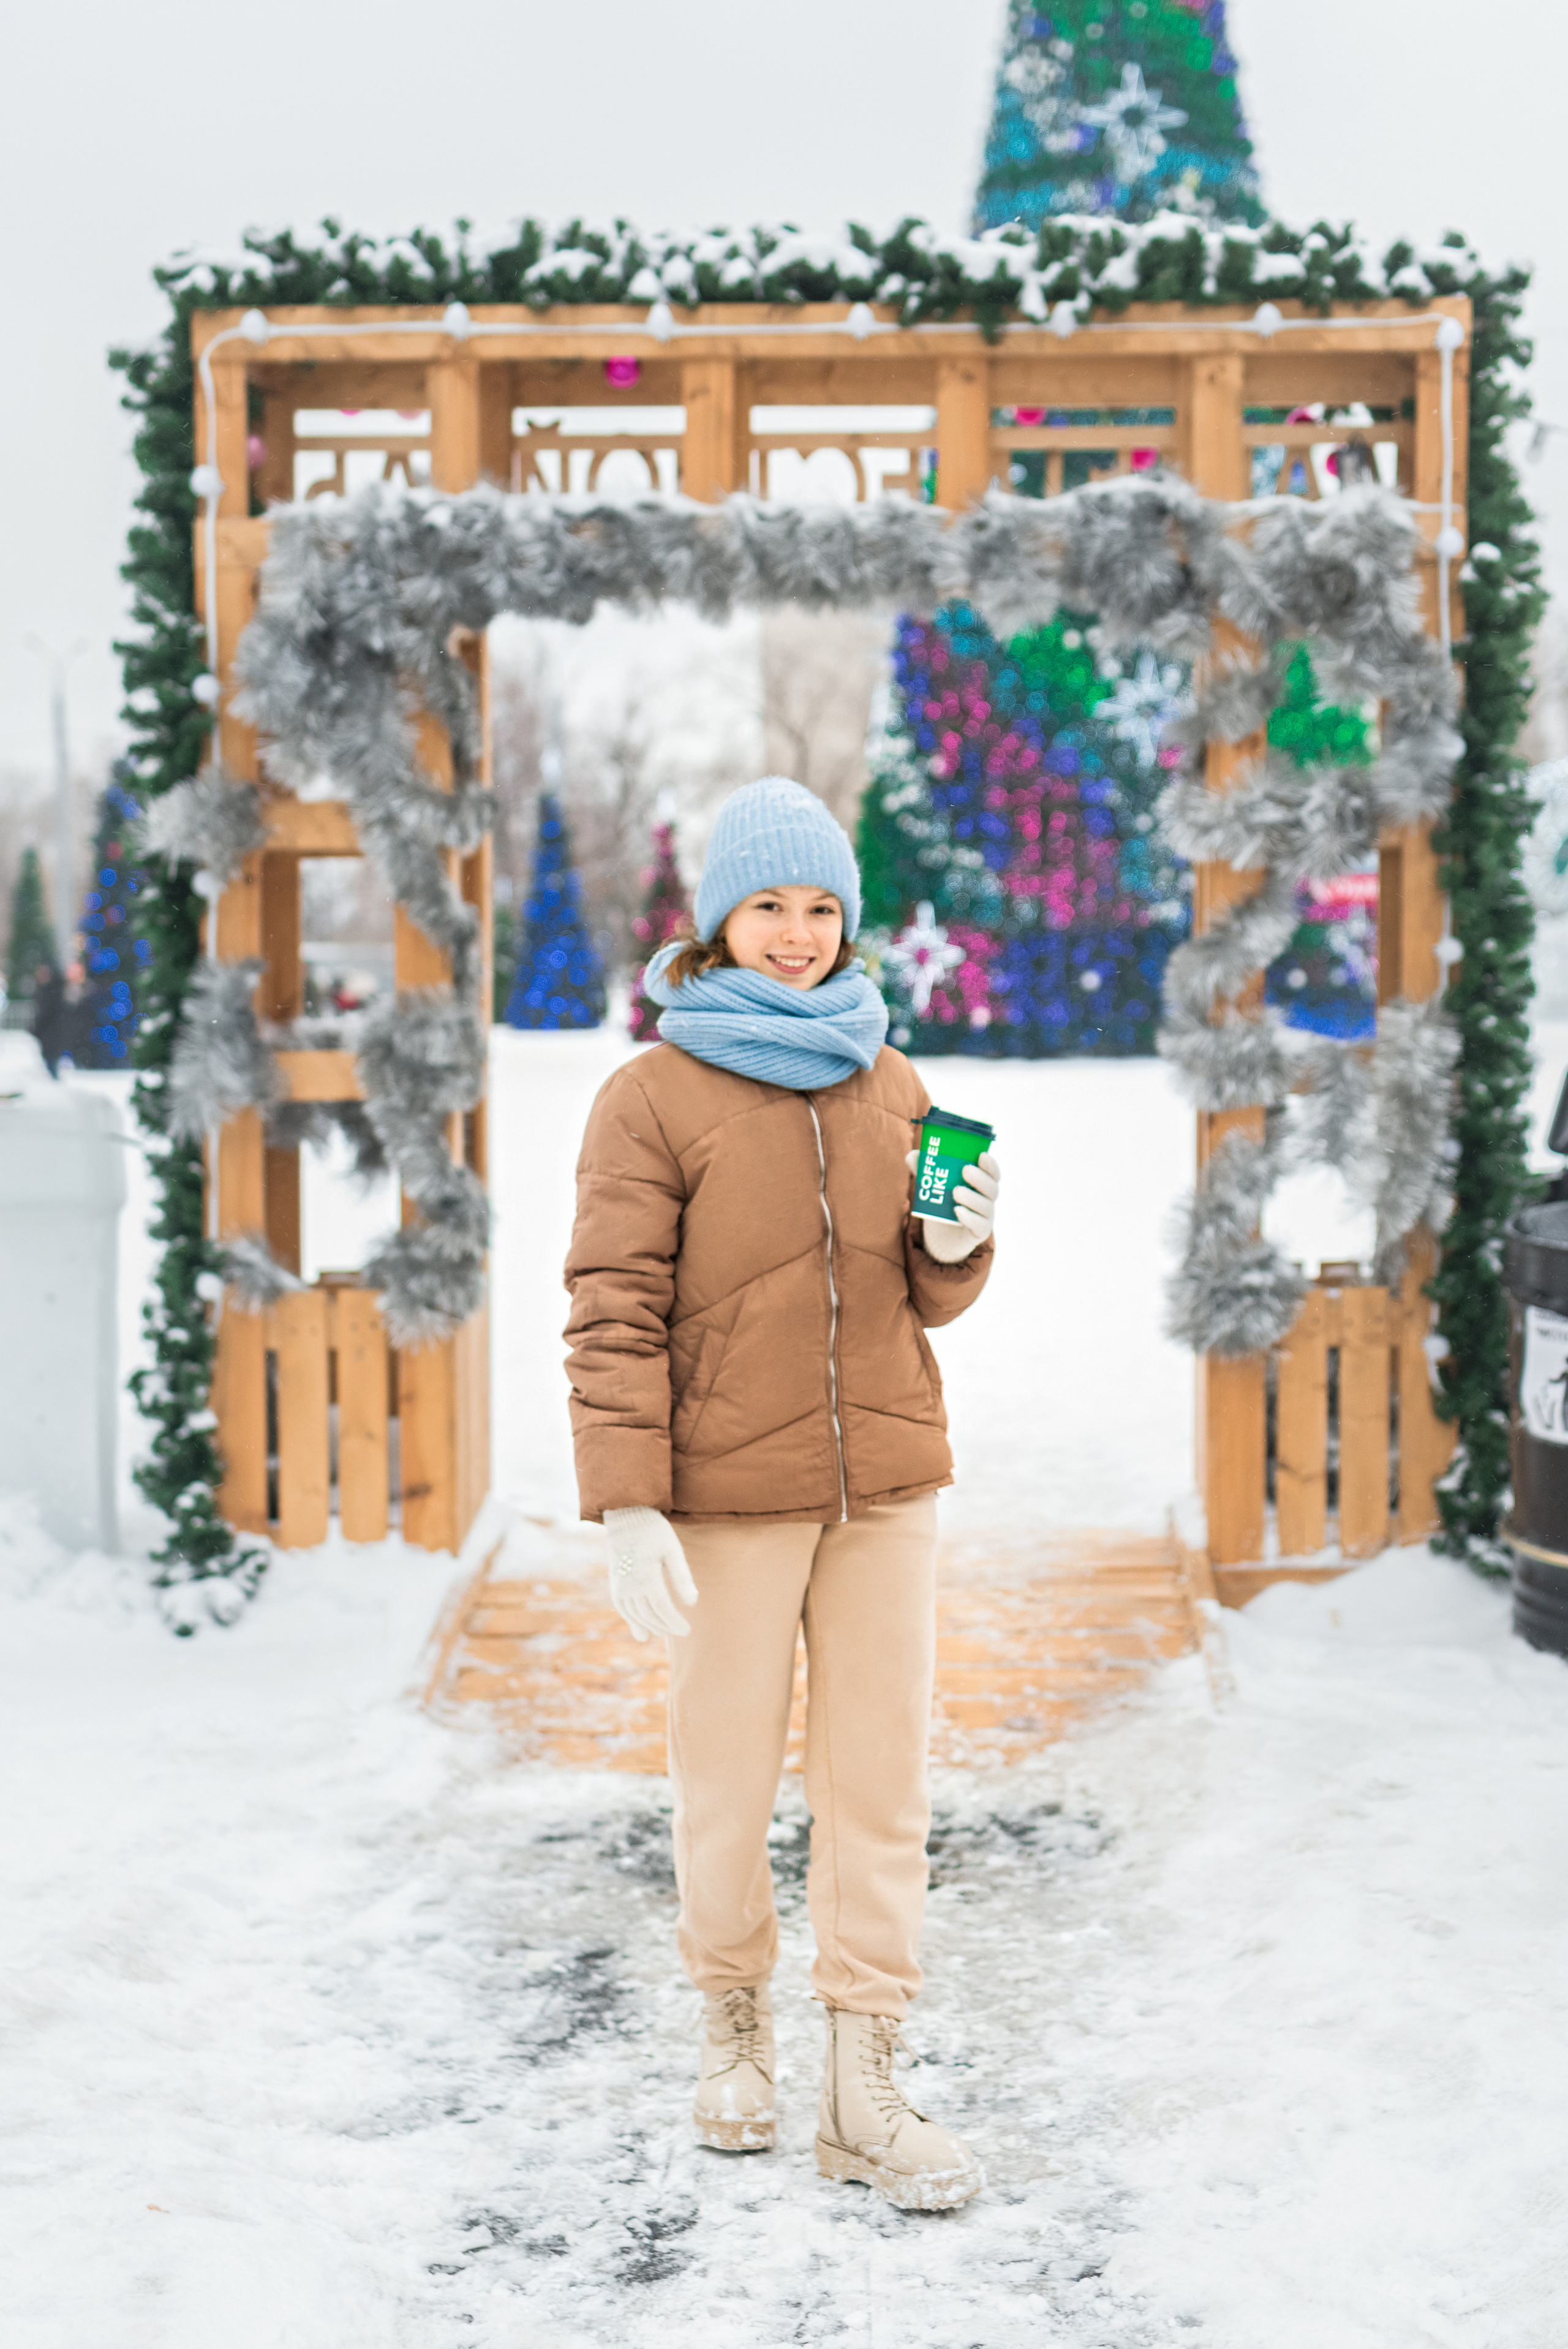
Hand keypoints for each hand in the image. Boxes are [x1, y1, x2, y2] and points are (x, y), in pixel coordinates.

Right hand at [602, 1507, 698, 1640]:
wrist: (627, 1518)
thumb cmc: (655, 1533)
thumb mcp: (673, 1551)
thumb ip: (682, 1578)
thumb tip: (692, 1603)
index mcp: (647, 1577)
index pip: (663, 1608)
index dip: (675, 1622)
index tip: (687, 1631)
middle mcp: (630, 1585)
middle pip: (649, 1615)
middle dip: (666, 1626)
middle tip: (680, 1632)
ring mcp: (620, 1586)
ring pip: (636, 1615)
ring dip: (650, 1626)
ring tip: (664, 1632)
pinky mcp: (615, 1584)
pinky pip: (623, 1609)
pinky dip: (633, 1621)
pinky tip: (642, 1630)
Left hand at [905, 1148, 999, 1263]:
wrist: (944, 1236)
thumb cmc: (944, 1205)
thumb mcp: (935, 1187)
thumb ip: (926, 1171)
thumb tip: (912, 1155)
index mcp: (981, 1185)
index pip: (993, 1173)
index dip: (991, 1165)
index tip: (981, 1155)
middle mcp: (987, 1199)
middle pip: (992, 1188)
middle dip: (981, 1178)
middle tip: (965, 1170)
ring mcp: (985, 1217)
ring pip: (985, 1206)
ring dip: (972, 1197)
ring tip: (956, 1191)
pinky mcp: (979, 1232)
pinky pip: (979, 1225)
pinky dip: (969, 1217)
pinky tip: (958, 1211)